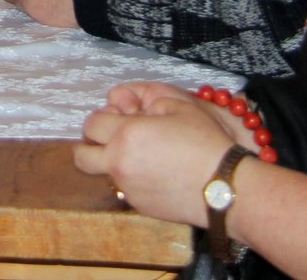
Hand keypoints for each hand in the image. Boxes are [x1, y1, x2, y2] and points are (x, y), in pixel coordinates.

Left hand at [74, 83, 245, 225]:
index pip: (91, 124)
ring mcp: (128, 189)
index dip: (104, 116)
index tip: (120, 116)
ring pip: (103, 174)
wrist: (225, 187)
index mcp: (125, 135)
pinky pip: (124, 189)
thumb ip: (146, 99)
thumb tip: (127, 105)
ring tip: (139, 156)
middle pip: (81, 157)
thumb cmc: (205, 142)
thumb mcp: (179, 105)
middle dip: (90, 145)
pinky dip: (132, 180)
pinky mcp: (140, 206)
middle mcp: (119, 164)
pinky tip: (156, 174)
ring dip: (111, 163)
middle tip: (112, 139)